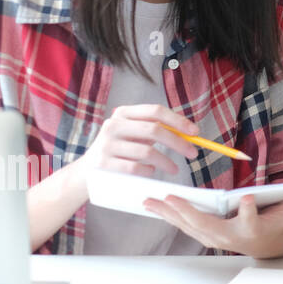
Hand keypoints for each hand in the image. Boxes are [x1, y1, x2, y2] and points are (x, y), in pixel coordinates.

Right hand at [77, 103, 199, 177]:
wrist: (87, 172)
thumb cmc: (120, 150)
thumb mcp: (134, 134)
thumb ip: (156, 129)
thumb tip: (190, 133)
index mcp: (123, 113)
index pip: (156, 111)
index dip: (178, 120)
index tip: (195, 132)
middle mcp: (113, 125)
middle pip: (154, 130)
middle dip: (178, 142)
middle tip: (193, 153)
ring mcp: (106, 144)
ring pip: (147, 151)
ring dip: (166, 162)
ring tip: (174, 169)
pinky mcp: (103, 163)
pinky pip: (135, 167)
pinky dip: (148, 171)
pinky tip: (151, 172)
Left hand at [143, 190, 282, 257]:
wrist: (262, 245)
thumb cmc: (273, 224)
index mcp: (252, 229)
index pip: (251, 220)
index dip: (248, 210)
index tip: (247, 199)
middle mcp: (229, 236)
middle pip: (207, 225)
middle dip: (188, 212)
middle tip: (173, 199)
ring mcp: (213, 236)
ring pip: (188, 225)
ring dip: (168, 214)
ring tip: (149, 201)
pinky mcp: (203, 233)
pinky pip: (183, 224)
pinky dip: (167, 215)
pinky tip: (153, 206)